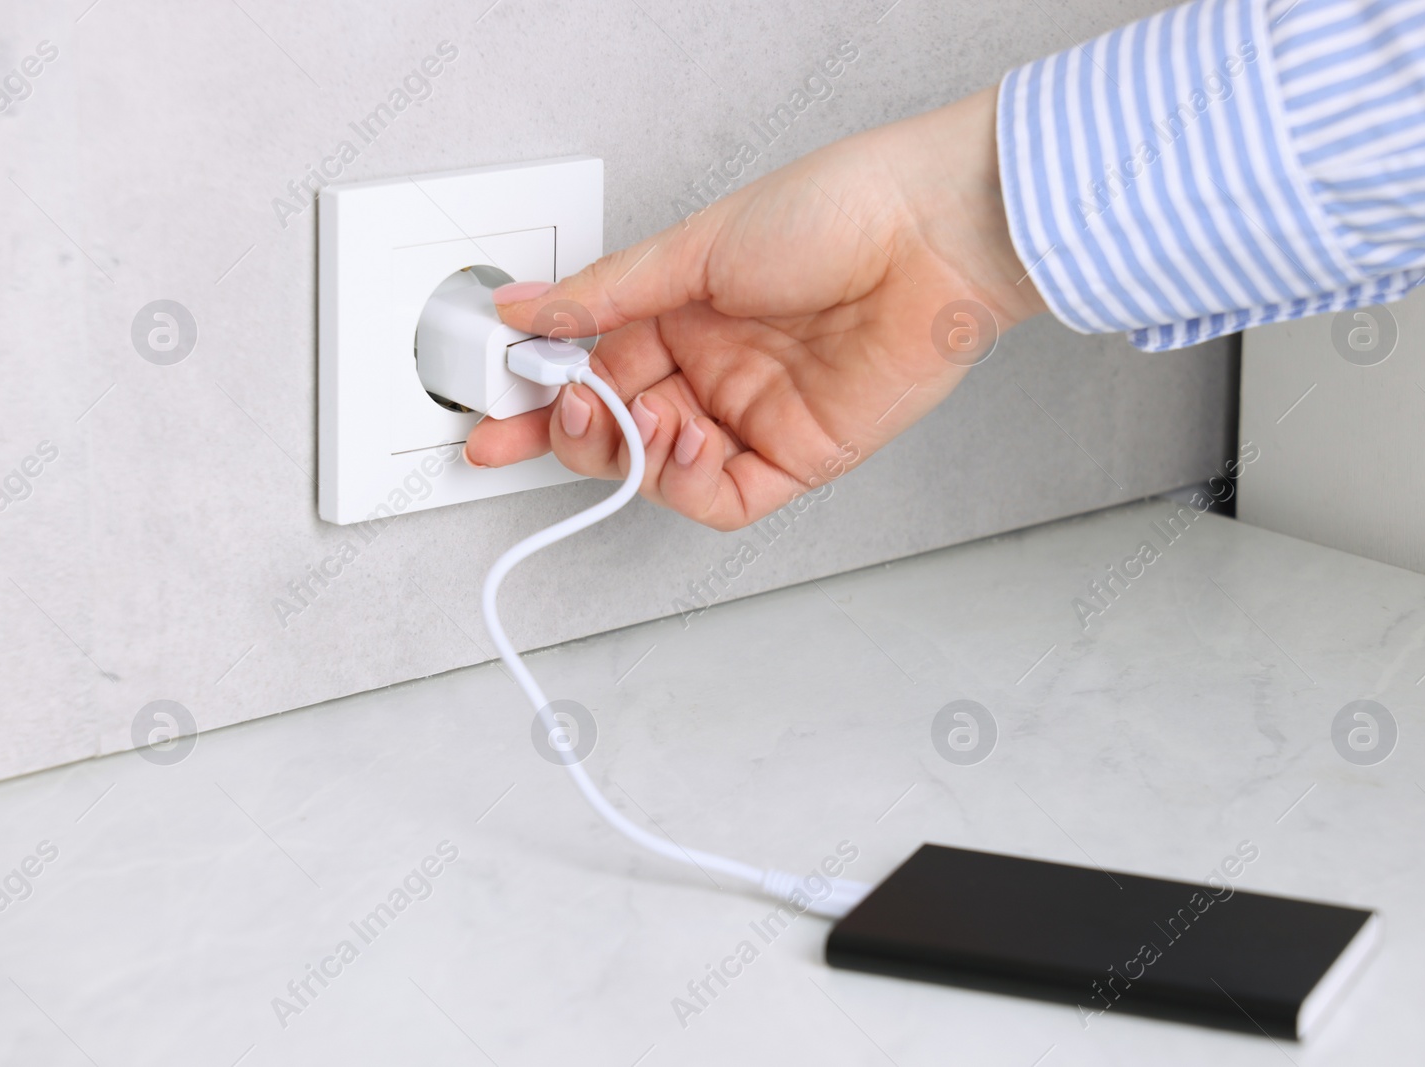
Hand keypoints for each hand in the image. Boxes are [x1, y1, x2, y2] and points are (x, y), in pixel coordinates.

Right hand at [463, 87, 1045, 530]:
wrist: (929, 235)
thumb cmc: (832, 214)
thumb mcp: (693, 249)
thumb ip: (603, 296)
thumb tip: (524, 311)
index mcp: (680, 314)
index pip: (591, 372)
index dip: (540, 401)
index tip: (494, 420)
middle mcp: (713, 367)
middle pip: (618, 431)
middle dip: (577, 434)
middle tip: (563, 413)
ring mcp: (754, 413)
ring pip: (662, 470)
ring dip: (636, 453)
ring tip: (645, 413)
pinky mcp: (799, 454)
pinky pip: (725, 497)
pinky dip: (691, 481)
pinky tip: (690, 440)